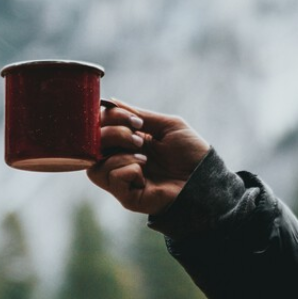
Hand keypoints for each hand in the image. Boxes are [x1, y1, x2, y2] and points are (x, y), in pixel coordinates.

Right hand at [86, 100, 210, 215]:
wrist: (205, 180)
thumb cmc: (191, 153)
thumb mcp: (167, 125)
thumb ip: (139, 115)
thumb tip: (111, 102)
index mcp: (127, 142)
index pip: (100, 128)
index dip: (109, 118)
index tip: (134, 120)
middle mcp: (120, 161)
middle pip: (92, 145)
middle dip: (113, 134)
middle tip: (138, 138)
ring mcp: (122, 180)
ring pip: (95, 164)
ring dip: (119, 153)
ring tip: (143, 156)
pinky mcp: (126, 196)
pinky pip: (111, 178)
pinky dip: (126, 169)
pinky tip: (143, 171)